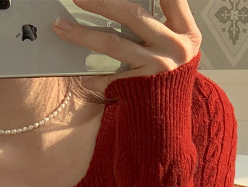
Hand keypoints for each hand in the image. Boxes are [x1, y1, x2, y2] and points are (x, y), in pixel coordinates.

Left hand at [51, 0, 200, 94]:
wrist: (172, 115)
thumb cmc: (170, 74)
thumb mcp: (175, 44)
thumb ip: (158, 22)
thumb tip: (115, 7)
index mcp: (186, 31)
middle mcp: (175, 46)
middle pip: (132, 15)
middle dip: (101, 3)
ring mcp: (158, 67)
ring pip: (114, 44)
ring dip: (83, 34)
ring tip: (61, 26)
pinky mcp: (141, 87)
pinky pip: (110, 78)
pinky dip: (94, 77)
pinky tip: (83, 76)